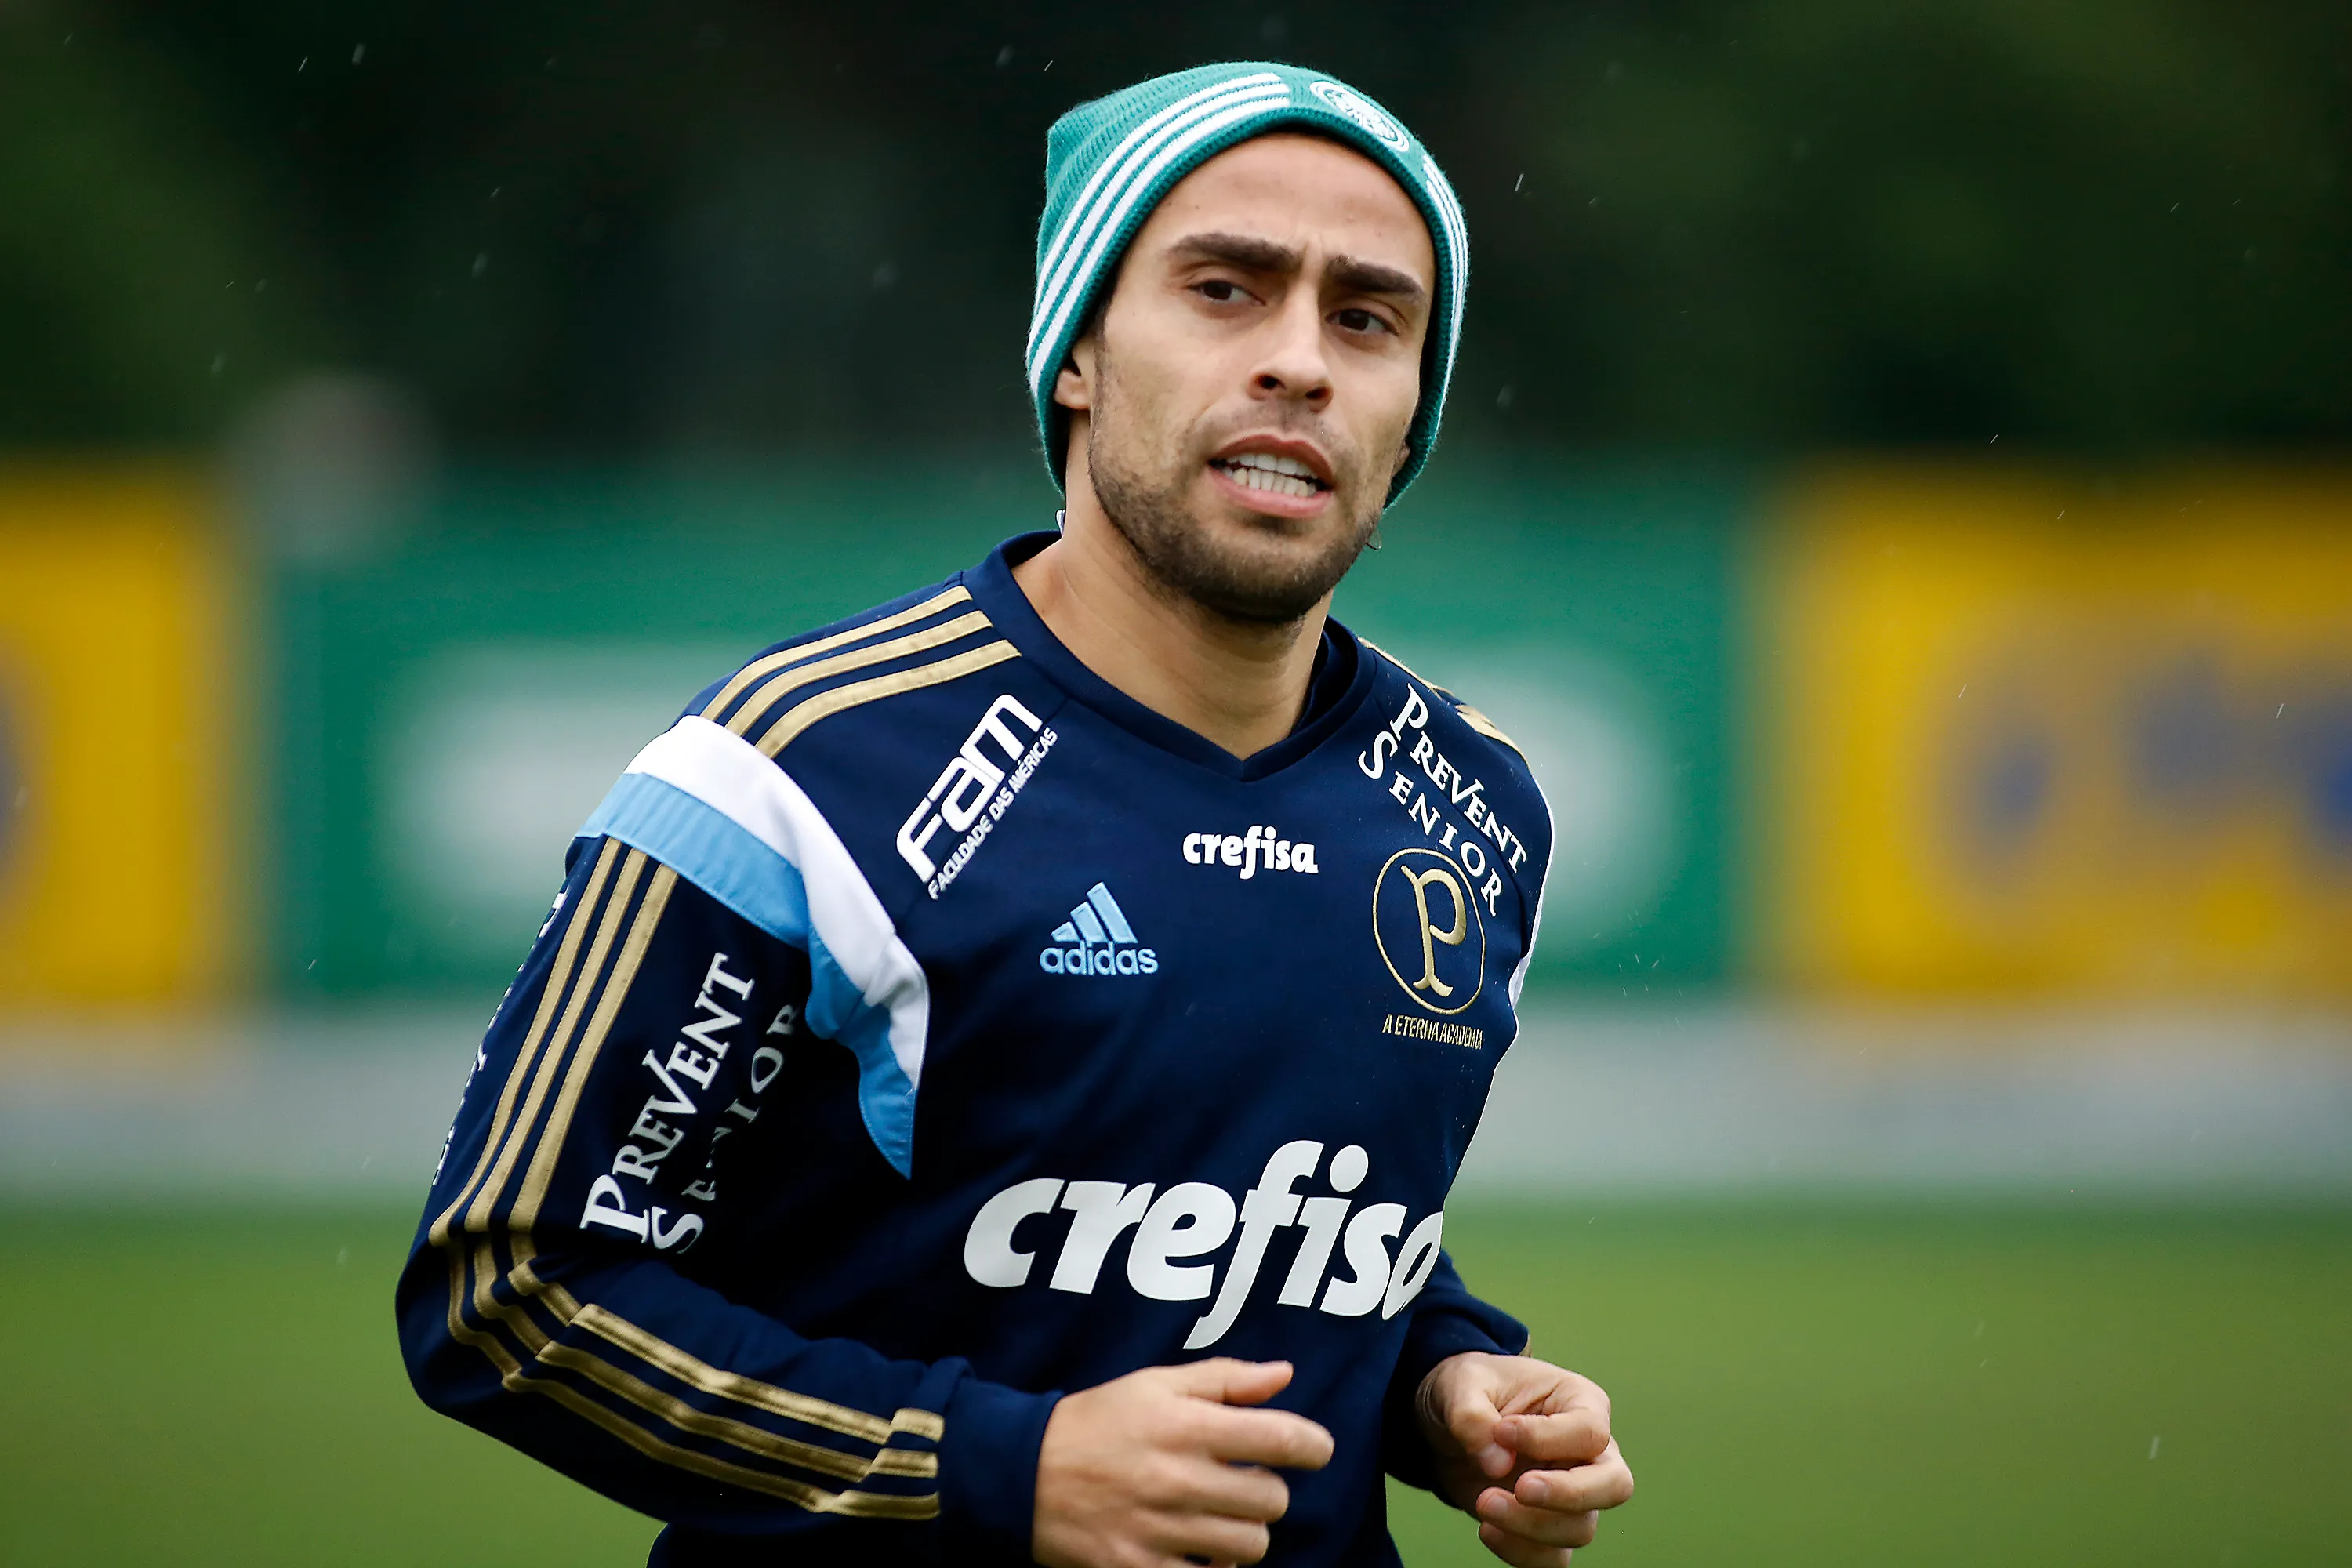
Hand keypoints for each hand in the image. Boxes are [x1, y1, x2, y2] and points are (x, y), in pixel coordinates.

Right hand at [1033, 1358, 1334, 1567]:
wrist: (1023, 1472)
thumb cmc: (1099, 1421)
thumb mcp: (1156, 1384)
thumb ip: (1225, 1379)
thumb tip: (1285, 1376)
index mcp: (1186, 1425)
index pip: (1280, 1438)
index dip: (1313, 1445)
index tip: (1316, 1449)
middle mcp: (1178, 1478)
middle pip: (1272, 1499)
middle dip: (1268, 1489)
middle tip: (1244, 1480)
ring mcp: (1160, 1530)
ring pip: (1250, 1545)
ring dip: (1246, 1532)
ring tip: (1223, 1515)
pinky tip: (1202, 1550)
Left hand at [1416, 1352, 1634, 1566]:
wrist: (1449, 1424)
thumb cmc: (1471, 1390)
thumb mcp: (1461, 1385)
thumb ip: (1472, 1416)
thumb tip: (1498, 1465)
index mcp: (1580, 1402)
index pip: (1590, 1431)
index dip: (1546, 1438)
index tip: (1500, 1431)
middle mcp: (1588, 1453)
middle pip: (1614, 1485)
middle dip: (1569, 1493)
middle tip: (1521, 1488)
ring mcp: (1572, 1495)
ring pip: (1580, 1527)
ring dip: (1531, 1524)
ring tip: (1484, 1503)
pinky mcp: (1546, 1526)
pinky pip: (1553, 1558)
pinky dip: (1523, 1552)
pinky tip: (1488, 1529)